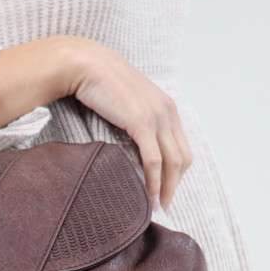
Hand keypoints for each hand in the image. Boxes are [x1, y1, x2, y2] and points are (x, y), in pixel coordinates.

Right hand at [67, 37, 192, 209]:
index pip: (181, 147)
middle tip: (164, 205)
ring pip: (172, 162)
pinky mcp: (142, 122)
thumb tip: (133, 143)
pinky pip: (153, 159)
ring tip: (156, 205)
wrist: (86, 65)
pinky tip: (148, 195)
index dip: (177, 173)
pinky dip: (154, 181)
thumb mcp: (127, 103)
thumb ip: (137, 120)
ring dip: (166, 187)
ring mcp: (156, 116)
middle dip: (175, 185)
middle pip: (182, 158)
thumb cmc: (100, 84)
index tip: (167, 190)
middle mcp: (167, 111)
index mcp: (166, 107)